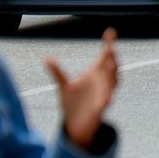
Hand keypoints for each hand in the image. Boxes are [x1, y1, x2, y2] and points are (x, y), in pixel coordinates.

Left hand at [46, 28, 118, 149]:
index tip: (110, 32)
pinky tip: (109, 97)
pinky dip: (107, 98)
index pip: (105, 57)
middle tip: (110, 50)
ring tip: (111, 65)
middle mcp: (102, 83)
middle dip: (112, 59)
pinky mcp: (99, 109)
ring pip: (112, 83)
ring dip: (112, 75)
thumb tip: (46, 58)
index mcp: (95, 75)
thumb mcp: (64, 86)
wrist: (76, 125)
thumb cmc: (74, 103)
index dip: (109, 45)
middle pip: (111, 68)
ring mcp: (103, 95)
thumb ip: (57, 72)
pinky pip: (105, 102)